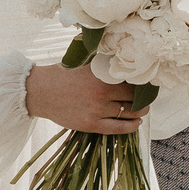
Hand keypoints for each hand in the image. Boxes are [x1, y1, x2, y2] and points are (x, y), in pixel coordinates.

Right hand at [26, 63, 144, 134]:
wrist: (40, 91)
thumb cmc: (63, 74)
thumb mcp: (86, 63)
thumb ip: (105, 65)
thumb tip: (127, 61)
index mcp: (102, 75)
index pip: (134, 80)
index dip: (144, 82)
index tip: (148, 82)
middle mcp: (102, 93)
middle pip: (135, 97)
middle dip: (144, 97)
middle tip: (148, 96)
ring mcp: (96, 110)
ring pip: (130, 113)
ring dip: (140, 111)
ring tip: (143, 108)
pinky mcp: (90, 124)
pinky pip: (118, 128)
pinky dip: (131, 126)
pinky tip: (137, 122)